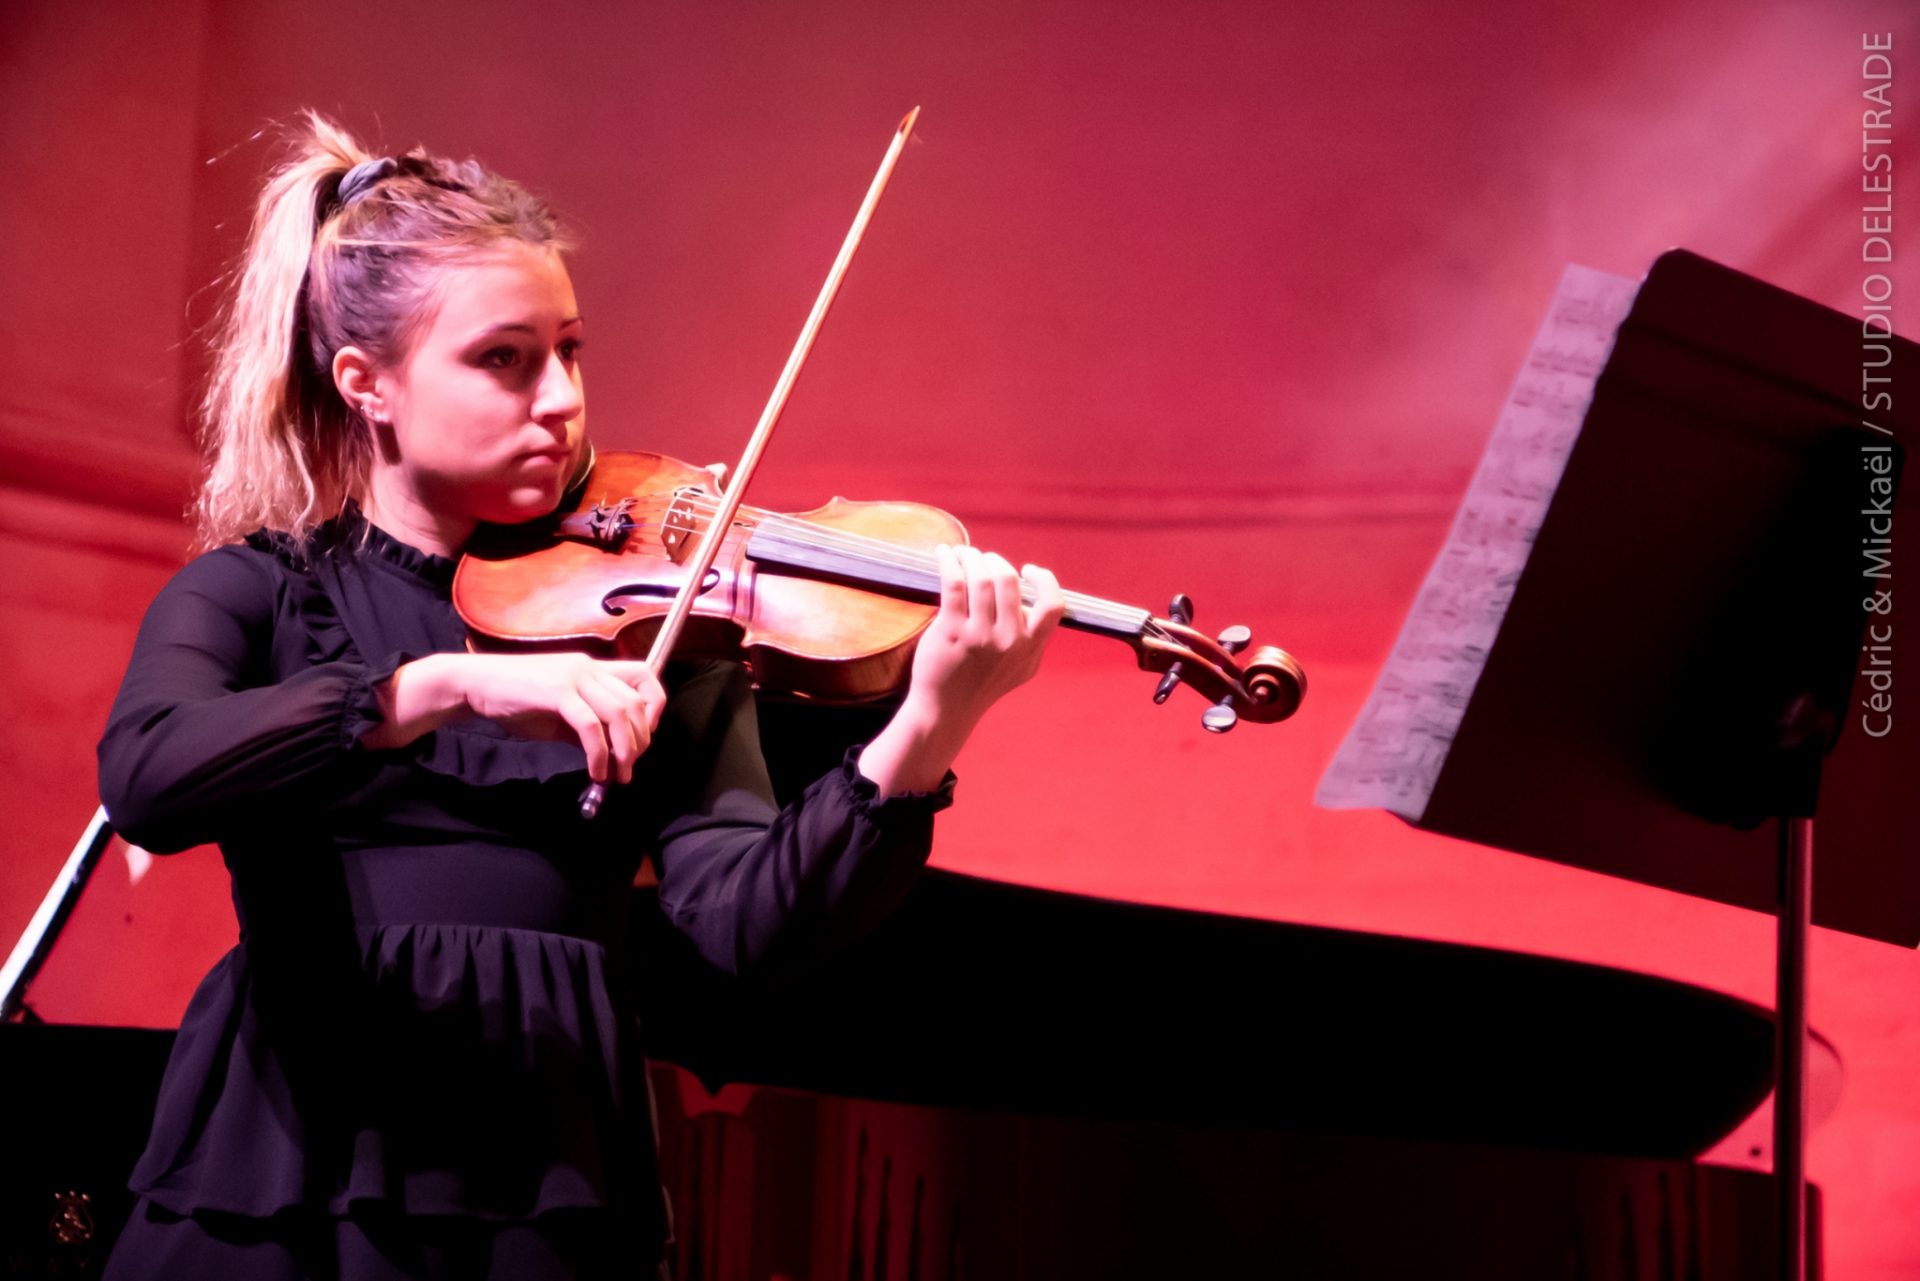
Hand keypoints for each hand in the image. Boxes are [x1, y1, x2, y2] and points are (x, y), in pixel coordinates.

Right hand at [366, 652, 666, 784]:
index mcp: (592, 667)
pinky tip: (595, 770)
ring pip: (620, 713)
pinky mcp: (556, 691)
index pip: (645, 675)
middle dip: (640, 740)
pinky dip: (599, 753)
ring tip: (615, 775)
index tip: (644, 737)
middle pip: (637, 701)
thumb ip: (586, 726)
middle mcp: (589, 666)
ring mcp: (573, 676)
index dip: (655, 707)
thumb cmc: (514, 699)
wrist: (474, 685)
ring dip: (624, 750)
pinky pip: (590, 726)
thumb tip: (610, 752)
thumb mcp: (558, 713)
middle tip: (628, 768)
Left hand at [857, 544, 1063, 795]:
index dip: (1043, 579)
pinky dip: (949, 562)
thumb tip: (1031, 597)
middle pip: (1009, 580)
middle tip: (982, 559)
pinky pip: (954, 583)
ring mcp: (979, 636)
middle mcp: (1008, 641)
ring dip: (970, 556)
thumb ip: (1034, 636)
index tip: (1026, 569)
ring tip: (962, 554)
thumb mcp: (1022, 667)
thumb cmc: (983, 683)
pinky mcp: (950, 631)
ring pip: (981, 578)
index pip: (1053, 605)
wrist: (946, 710)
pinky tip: (944, 555)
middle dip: (994, 560)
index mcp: (1030, 647)